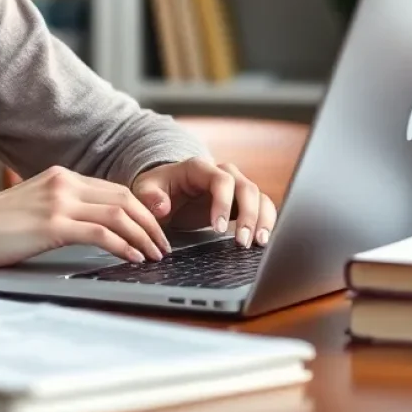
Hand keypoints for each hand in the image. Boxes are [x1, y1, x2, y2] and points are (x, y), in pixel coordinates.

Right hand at [0, 166, 171, 267]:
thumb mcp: (32, 207)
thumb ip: (60, 209)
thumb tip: (89, 228)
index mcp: (59, 176)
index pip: (114, 188)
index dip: (140, 209)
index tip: (153, 230)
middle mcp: (63, 182)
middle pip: (124, 197)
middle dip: (150, 222)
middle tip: (163, 244)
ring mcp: (58, 201)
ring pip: (118, 213)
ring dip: (143, 235)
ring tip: (155, 254)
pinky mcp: (52, 224)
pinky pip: (101, 233)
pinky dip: (123, 246)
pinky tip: (133, 258)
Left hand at [131, 157, 276, 248]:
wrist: (165, 192)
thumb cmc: (157, 190)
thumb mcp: (144, 190)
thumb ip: (150, 196)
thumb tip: (162, 207)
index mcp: (199, 168)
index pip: (221, 180)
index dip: (223, 203)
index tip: (218, 228)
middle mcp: (222, 173)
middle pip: (246, 187)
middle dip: (248, 215)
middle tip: (242, 242)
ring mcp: (235, 186)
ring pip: (259, 197)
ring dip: (262, 219)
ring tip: (259, 243)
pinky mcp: (241, 201)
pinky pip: (262, 206)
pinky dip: (266, 221)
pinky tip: (262, 241)